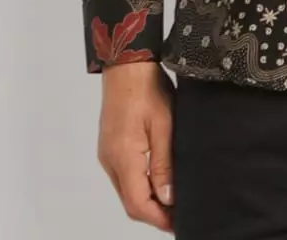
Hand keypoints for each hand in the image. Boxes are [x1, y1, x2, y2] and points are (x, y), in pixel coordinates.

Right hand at [97, 60, 174, 230]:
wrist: (126, 63)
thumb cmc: (146, 88)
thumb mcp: (164, 125)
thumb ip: (164, 163)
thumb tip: (168, 198)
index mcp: (123, 158)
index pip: (138, 204)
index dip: (158, 218)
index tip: (178, 223)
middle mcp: (110, 161)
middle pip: (130, 202)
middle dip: (154, 213)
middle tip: (179, 215)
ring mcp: (107, 154)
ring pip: (126, 191)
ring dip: (146, 200)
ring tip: (172, 200)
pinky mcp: (110, 146)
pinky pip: (123, 177)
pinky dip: (139, 185)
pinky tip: (156, 181)